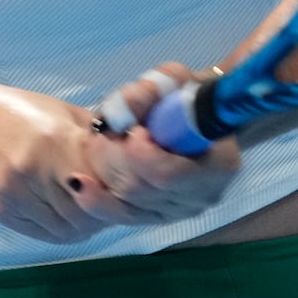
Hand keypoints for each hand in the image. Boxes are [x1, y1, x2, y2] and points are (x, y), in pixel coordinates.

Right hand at [0, 84, 120, 243]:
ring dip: (85, 224)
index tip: (128, 184)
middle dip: (105, 210)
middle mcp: (36, 171)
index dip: (121, 187)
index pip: (105, 179)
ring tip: (89, 208)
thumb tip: (133, 151)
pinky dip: (62, 230)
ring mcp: (16, 196)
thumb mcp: (60, 112)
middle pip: (87, 211)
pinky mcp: (2, 213)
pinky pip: (44, 235)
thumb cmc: (16, 111)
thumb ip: (95, 135)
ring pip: (68, 230)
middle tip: (111, 201)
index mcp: (56, 140)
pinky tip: (67, 215)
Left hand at [68, 63, 240, 223]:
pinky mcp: (154, 217)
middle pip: (141, 190)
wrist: (192, 118)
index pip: (168, 175)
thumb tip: (124, 106)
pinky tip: (79, 184)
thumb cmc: (188, 96)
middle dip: (114, 160)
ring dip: (103, 172)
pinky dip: (96, 199)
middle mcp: (200, 197)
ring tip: (97, 142)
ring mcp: (177, 211)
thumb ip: (154, 87)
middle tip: (104, 131)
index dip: (142, 156)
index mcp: (219, 164)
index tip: (132, 131)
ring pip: (127, 203)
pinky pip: (120, 216)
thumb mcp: (176, 80)